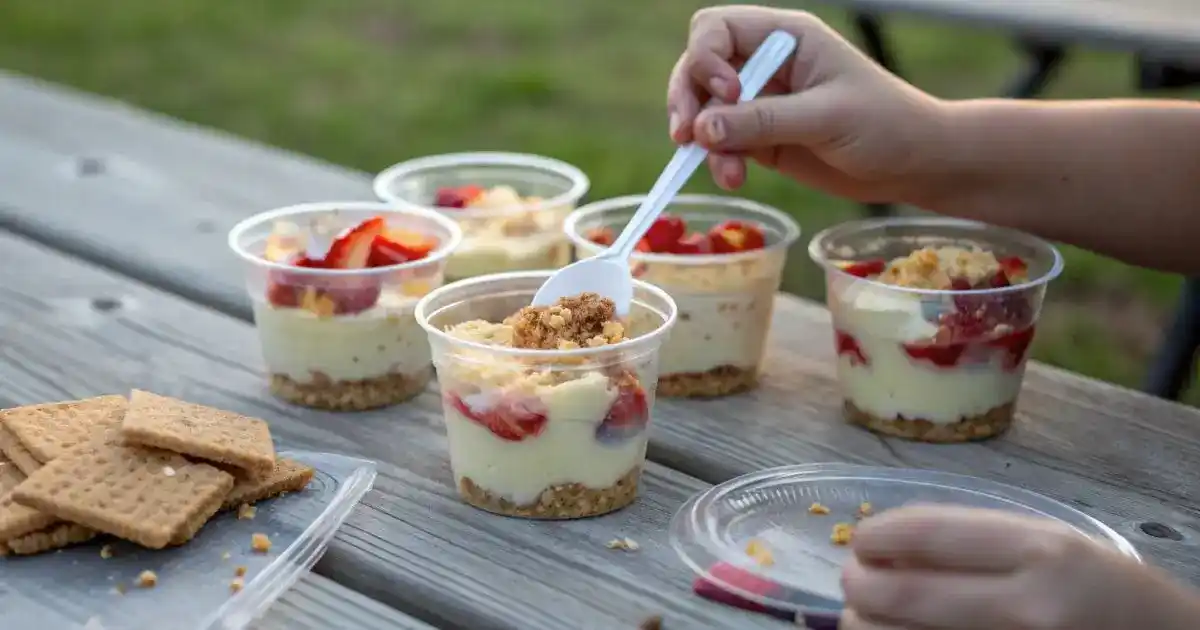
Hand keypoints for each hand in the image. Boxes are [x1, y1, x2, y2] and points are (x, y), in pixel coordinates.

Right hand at [667, 6, 944, 202]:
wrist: (914, 163)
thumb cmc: (884, 123)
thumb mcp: (825, 117)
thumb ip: (763, 121)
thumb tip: (702, 130)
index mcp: (784, 37)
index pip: (716, 30)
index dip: (706, 59)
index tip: (727, 95)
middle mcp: (764, 64)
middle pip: (697, 68)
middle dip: (687, 100)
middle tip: (686, 136)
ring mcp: (759, 102)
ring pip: (704, 111)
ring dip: (702, 140)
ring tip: (727, 173)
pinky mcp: (760, 138)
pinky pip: (720, 144)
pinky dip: (718, 161)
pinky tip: (733, 177)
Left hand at [841, 505, 1199, 629]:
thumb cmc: (1105, 595)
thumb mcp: (1054, 547)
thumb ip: (977, 543)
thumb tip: (887, 546)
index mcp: (1042, 554)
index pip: (928, 534)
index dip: (878, 537)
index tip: (861, 541)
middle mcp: (1026, 610)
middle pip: (902, 596)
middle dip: (860, 586)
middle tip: (854, 582)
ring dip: (866, 626)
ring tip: (867, 616)